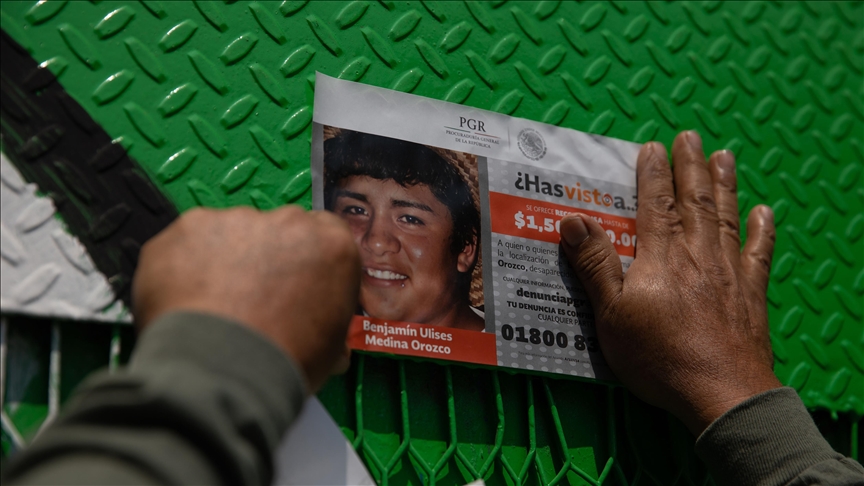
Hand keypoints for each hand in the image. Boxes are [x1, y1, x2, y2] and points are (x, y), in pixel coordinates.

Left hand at [132, 206, 360, 392]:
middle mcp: (288, 221)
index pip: (326, 234)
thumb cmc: (287, 361)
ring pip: (231, 234)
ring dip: (226, 261)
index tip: (295, 283)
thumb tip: (330, 348)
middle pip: (280, 230)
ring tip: (213, 305)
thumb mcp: (329, 349)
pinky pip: (188, 245)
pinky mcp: (188, 227)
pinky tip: (184, 302)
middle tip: (252, 298)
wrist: (224, 371)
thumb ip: (328, 326)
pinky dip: (184, 267)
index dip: (308, 261)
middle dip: (267, 256)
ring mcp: (235, 220)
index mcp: (333, 245)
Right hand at [559, 131, 780, 434]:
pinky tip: (764, 211)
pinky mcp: (751, 294)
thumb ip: (594, 264)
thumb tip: (573, 219)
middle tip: (690, 136)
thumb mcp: (611, 314)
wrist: (720, 392)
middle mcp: (698, 254)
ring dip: (725, 184)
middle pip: (695, 201)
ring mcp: (729, 272)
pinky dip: (762, 230)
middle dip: (691, 166)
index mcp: (661, 257)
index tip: (651, 147)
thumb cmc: (658, 356)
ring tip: (724, 156)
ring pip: (726, 217)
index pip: (655, 204)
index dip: (653, 174)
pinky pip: (759, 253)